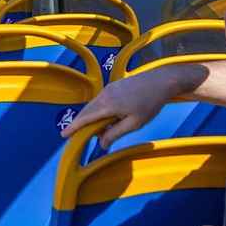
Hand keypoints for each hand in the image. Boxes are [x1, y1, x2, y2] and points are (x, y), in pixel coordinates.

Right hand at [62, 70, 177, 149]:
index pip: (86, 118)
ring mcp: (109, 88)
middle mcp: (105, 94)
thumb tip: (101, 143)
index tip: (64, 135)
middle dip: (82, 124)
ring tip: (101, 131)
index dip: (74, 127)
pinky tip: (108, 120)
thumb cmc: (150, 103)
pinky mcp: (114, 86)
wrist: (161, 81)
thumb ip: (115, 133)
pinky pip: (100, 101)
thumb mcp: (134, 123)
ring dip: (92, 118)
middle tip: (78, 137)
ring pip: (94, 106)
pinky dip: (99, 111)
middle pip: (87, 111)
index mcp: (108, 104)